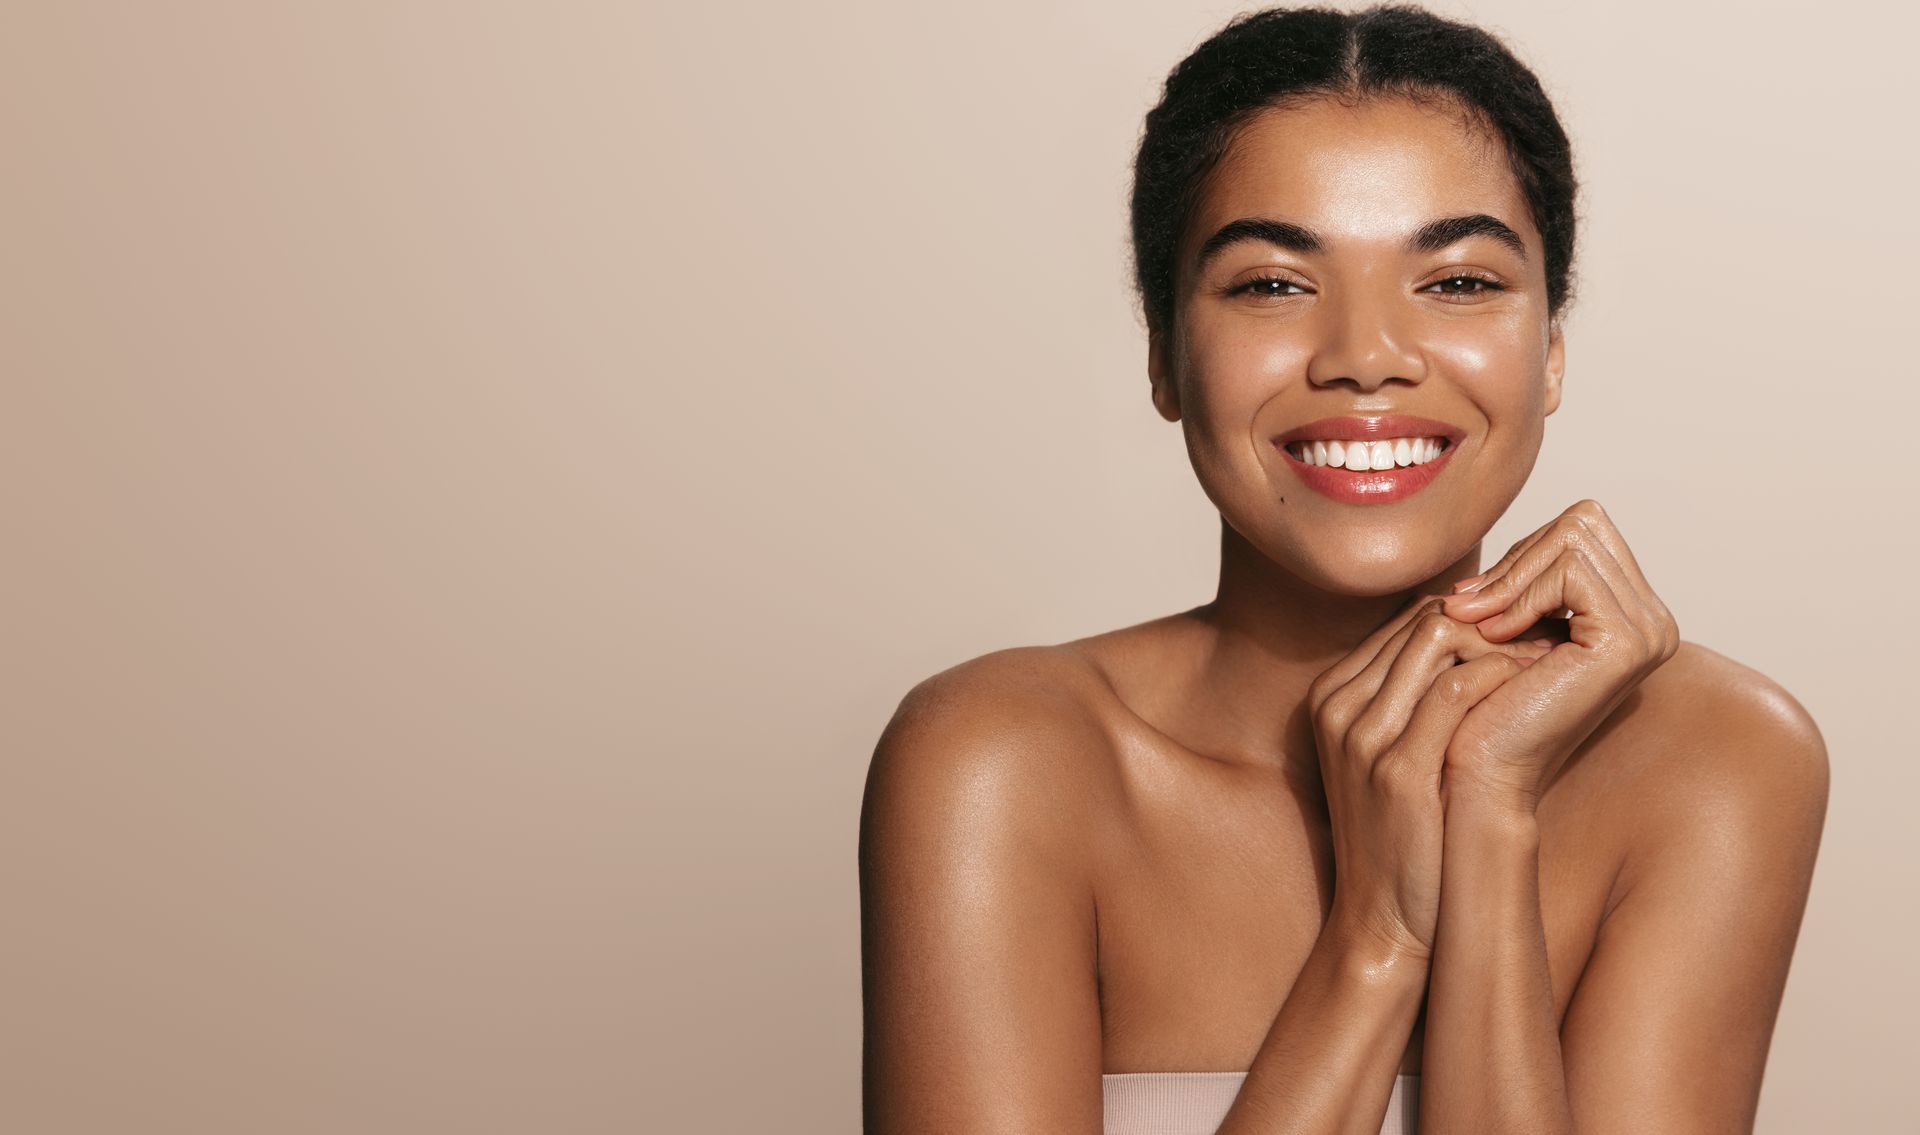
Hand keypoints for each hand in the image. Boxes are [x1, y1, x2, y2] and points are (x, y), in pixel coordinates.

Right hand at [1308, 592, 1552, 959]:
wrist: (1384, 921)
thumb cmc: (1404, 837)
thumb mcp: (1393, 756)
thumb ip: (1416, 700)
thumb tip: (1484, 645)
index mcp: (1331, 696)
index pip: (1407, 620)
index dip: (1474, 617)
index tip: (1527, 631)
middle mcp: (1336, 706)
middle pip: (1421, 620)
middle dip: (1493, 620)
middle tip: (1548, 634)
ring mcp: (1361, 736)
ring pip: (1437, 640)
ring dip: (1503, 641)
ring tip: (1549, 657)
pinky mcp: (1397, 769)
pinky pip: (1455, 691)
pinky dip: (1502, 677)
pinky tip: (1535, 688)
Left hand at [1440, 499, 1680, 814]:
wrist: (1482, 771)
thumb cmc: (1483, 704)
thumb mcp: (1507, 626)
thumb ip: (1524, 579)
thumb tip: (1519, 536)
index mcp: (1630, 614)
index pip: (1580, 528)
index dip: (1522, 554)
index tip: (1475, 598)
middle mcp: (1653, 620)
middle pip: (1582, 522)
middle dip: (1516, 559)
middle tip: (1468, 605)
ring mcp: (1649, 630)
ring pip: (1573, 538)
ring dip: (1510, 576)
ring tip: (1474, 620)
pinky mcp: (1629, 641)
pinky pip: (1570, 570)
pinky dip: (1521, 593)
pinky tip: (1493, 634)